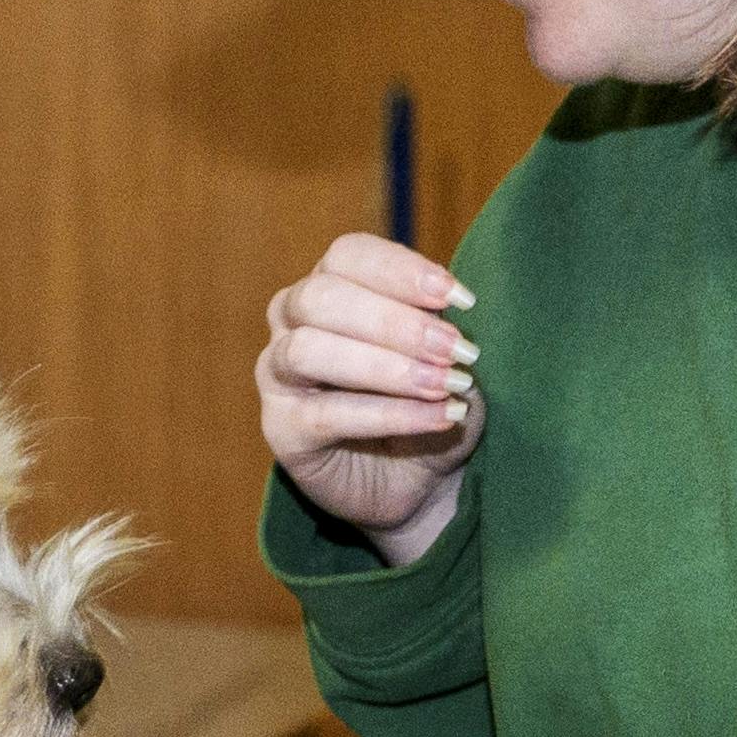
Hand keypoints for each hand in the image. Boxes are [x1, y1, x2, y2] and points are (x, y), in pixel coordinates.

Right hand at [260, 231, 481, 565]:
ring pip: (309, 350)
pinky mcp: (282, 428)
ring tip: (445, 385)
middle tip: (457, 349)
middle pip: (322, 297)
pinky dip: (389, 414)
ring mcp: (278, 373)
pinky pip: (326, 414)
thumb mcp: (449, 358)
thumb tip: (448, 312)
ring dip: (386, 367)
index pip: (349, 255)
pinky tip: (437, 417)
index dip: (401, 271)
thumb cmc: (432, 401)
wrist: (422, 480)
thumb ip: (442, 329)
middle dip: (396, 322)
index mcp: (332, 284)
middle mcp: (293, 320)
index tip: (458, 298)